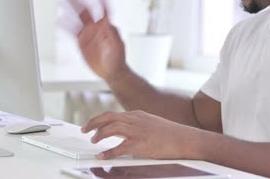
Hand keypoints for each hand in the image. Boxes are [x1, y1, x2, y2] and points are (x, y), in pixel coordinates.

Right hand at [62, 0, 127, 81]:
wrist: (112, 71)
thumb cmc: (118, 58)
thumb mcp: (117, 45)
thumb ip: (113, 34)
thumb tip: (109, 22)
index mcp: (107, 25)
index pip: (104, 9)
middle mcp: (96, 27)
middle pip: (86, 10)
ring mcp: (88, 33)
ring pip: (77, 18)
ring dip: (70, 9)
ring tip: (63, 0)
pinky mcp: (81, 41)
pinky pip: (72, 31)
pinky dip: (65, 25)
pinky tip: (60, 19)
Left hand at [81, 110, 196, 159]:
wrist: (186, 139)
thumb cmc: (171, 134)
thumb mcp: (151, 124)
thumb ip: (138, 126)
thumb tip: (126, 136)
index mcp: (137, 114)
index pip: (113, 114)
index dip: (99, 119)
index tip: (92, 125)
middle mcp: (135, 119)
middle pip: (108, 117)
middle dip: (93, 123)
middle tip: (84, 130)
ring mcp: (138, 131)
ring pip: (111, 129)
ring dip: (99, 135)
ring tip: (93, 141)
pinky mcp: (141, 143)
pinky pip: (119, 147)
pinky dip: (109, 151)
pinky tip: (103, 155)